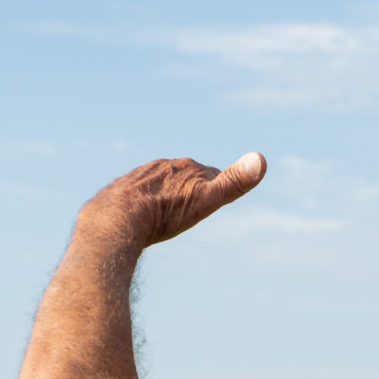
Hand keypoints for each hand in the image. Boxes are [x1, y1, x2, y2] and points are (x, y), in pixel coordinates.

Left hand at [76, 152, 266, 248]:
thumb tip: (261, 158)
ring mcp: (140, 176)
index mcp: (187, 168)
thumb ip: (232, 183)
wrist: (117, 220)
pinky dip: (144, 202)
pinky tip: (142, 216)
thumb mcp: (205, 201)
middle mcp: (164, 166)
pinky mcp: (121, 189)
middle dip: (192, 189)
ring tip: (167, 214)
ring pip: (161, 184)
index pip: (211, 175)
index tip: (221, 199)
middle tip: (196, 207)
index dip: (218, 188)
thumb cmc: (164, 213)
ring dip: (167, 195)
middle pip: (186, 177)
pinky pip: (138, 194)